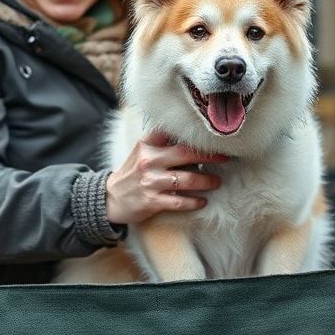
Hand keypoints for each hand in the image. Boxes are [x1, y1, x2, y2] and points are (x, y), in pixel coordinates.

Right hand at [105, 132, 226, 224]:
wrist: (110, 198)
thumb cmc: (131, 173)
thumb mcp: (141, 152)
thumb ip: (161, 143)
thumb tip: (191, 138)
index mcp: (146, 145)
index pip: (172, 133)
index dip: (194, 134)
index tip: (212, 135)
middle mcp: (149, 161)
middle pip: (186, 154)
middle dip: (210, 156)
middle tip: (225, 157)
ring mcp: (151, 182)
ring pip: (187, 179)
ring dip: (206, 181)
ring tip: (216, 182)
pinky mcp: (152, 201)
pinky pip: (179, 202)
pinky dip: (194, 202)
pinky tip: (202, 201)